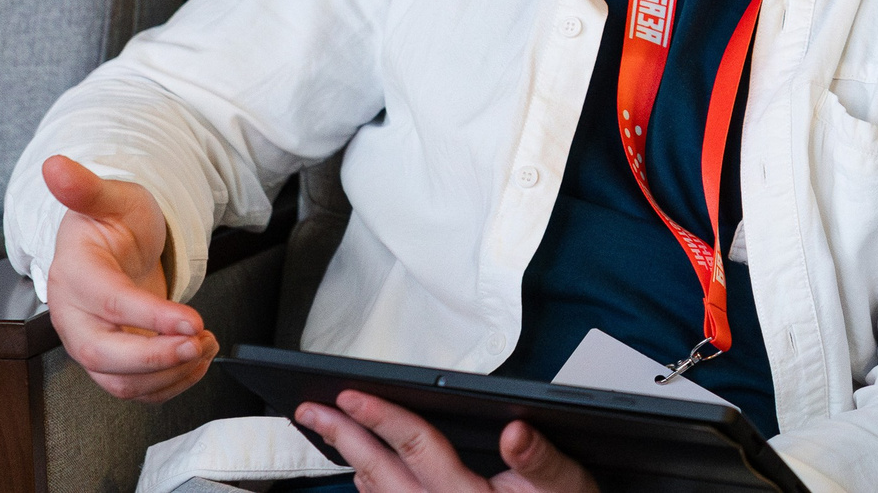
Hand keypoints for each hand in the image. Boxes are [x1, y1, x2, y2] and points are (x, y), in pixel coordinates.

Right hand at [39, 154, 216, 401]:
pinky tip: (198, 360)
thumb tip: (55, 165)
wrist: (111, 244)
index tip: (191, 320)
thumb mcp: (109, 197)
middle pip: (104, 355)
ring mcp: (92, 343)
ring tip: (207, 345)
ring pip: (119, 381)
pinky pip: (135, 388)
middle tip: (200, 343)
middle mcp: (74, 318)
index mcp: (73, 276)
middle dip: (156, 358)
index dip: (149, 315)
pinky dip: (169, 384)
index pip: (108, 303)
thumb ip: (86, 187)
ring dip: (168, 374)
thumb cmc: (110, 220)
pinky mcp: (113, 360)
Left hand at [297, 391, 597, 492]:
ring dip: (351, 462)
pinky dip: (370, 488)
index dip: (383, 417)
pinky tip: (364, 473)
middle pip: (380, 473)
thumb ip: (540, 458)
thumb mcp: (566, 484)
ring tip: (329, 432)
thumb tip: (514, 432)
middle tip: (311, 410)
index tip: (352, 395)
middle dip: (343, 438)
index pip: (417, 448)